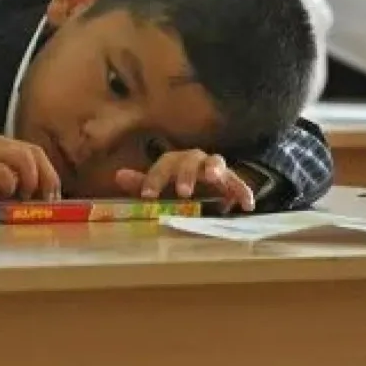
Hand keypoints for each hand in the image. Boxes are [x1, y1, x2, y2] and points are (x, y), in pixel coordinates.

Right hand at [0, 134, 61, 202]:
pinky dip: (9, 186)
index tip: (52, 198)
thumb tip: (42, 199)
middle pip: (35, 152)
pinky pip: (3, 172)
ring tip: (24, 198)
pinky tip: (2, 197)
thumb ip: (14, 184)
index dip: (50, 175)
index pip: (36, 153)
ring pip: (24, 157)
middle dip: (47, 178)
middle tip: (45, 201)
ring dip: (31, 181)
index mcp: (1, 145)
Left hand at [114, 150, 255, 212]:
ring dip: (215, 169)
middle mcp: (194, 159)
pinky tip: (246, 205)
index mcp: (174, 161)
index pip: (163, 165)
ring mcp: (214, 167)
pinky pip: (237, 183)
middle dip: (186, 175)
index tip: (148, 195)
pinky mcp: (230, 180)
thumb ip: (141, 182)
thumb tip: (119, 175)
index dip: (155, 179)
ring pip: (216, 162)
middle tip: (183, 192)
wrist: (202, 180)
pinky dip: (243, 191)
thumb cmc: (175, 182)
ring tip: (215, 179)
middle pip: (190, 160)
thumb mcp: (157, 183)